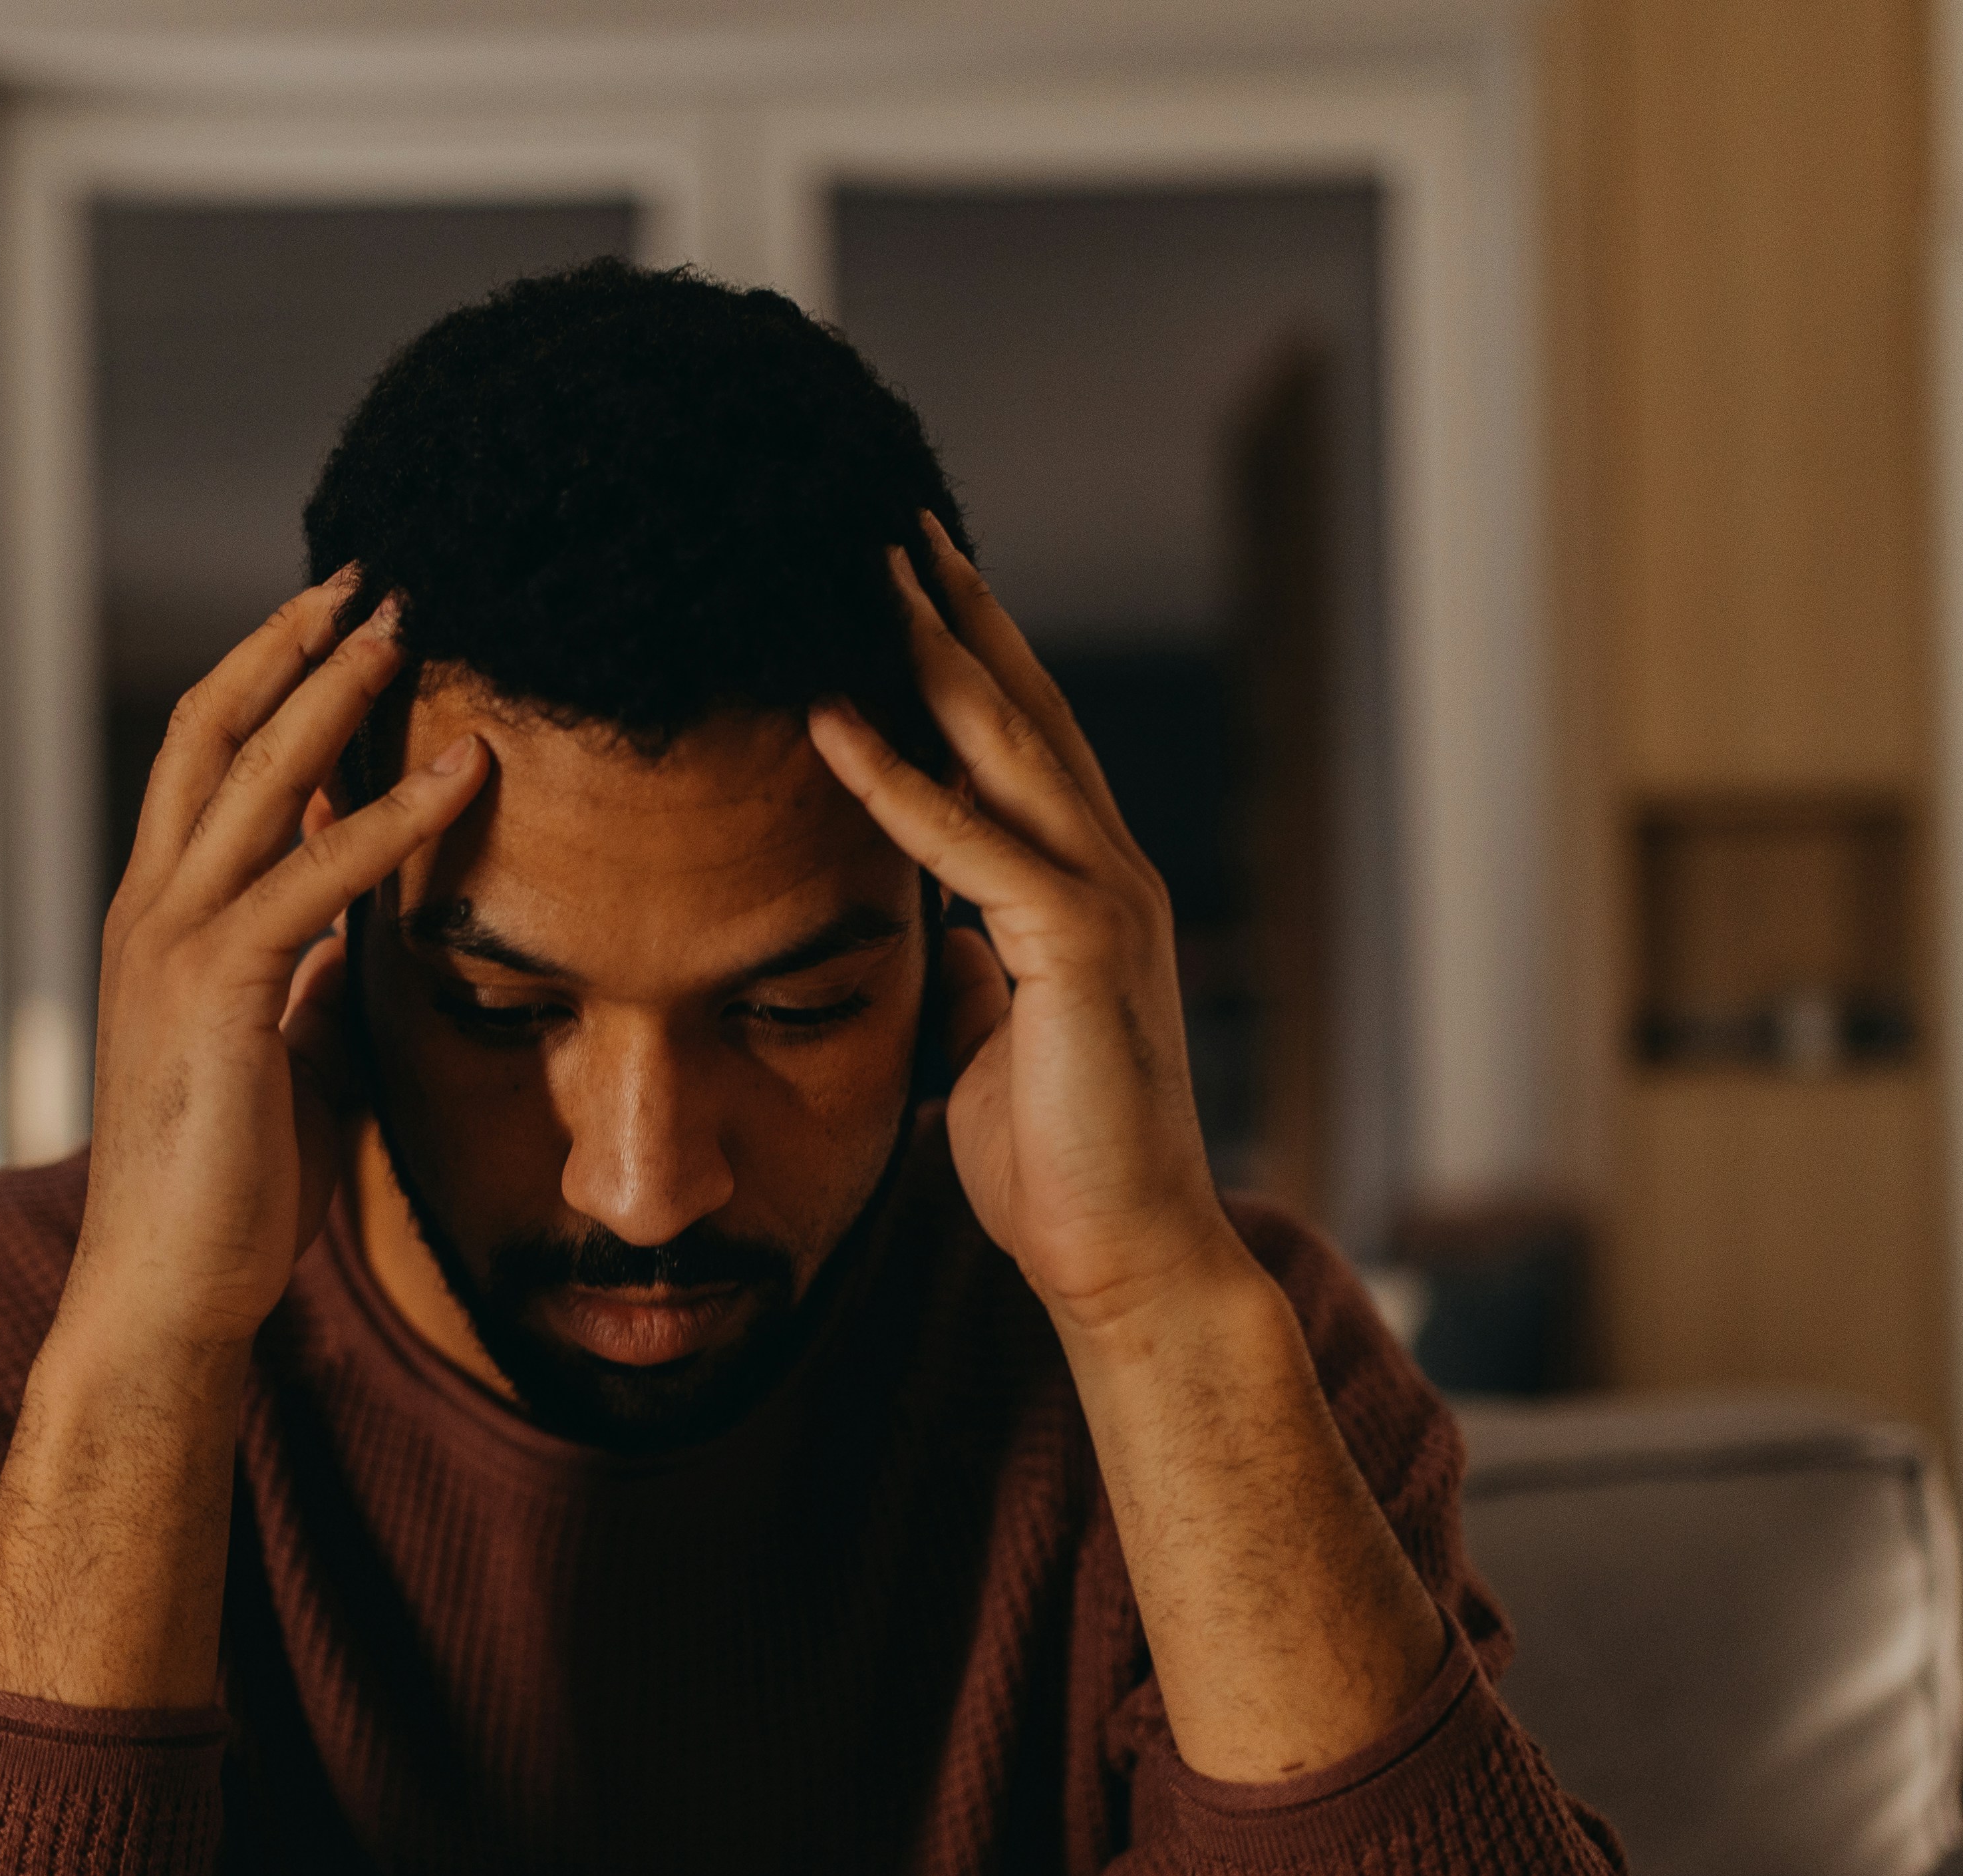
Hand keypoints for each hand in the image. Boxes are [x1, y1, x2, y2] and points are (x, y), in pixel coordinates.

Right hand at [73, 573, 490, 1356]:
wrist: (164, 1290)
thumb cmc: (223, 1190)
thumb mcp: (276, 1059)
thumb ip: (300, 989)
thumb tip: (343, 946)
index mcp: (159, 921)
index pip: (208, 766)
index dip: (268, 685)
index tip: (339, 630)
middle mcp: (152, 911)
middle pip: (213, 732)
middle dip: (291, 645)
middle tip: (371, 577)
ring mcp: (174, 944)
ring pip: (256, 776)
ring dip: (337, 692)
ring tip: (410, 624)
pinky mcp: (219, 992)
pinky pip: (317, 877)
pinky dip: (392, 816)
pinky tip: (464, 774)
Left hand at [806, 517, 1242, 1340]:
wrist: (1127, 1262)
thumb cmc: (1061, 1172)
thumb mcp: (993, 1053)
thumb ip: (978, 984)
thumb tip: (948, 947)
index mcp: (1085, 897)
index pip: (1022, 751)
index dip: (971, 664)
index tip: (912, 589)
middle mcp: (1106, 877)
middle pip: (1024, 714)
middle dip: (959, 616)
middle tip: (894, 526)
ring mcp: (1102, 904)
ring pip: (1008, 748)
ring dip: (933, 655)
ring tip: (868, 571)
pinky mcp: (1078, 950)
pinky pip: (969, 844)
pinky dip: (898, 779)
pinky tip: (835, 721)